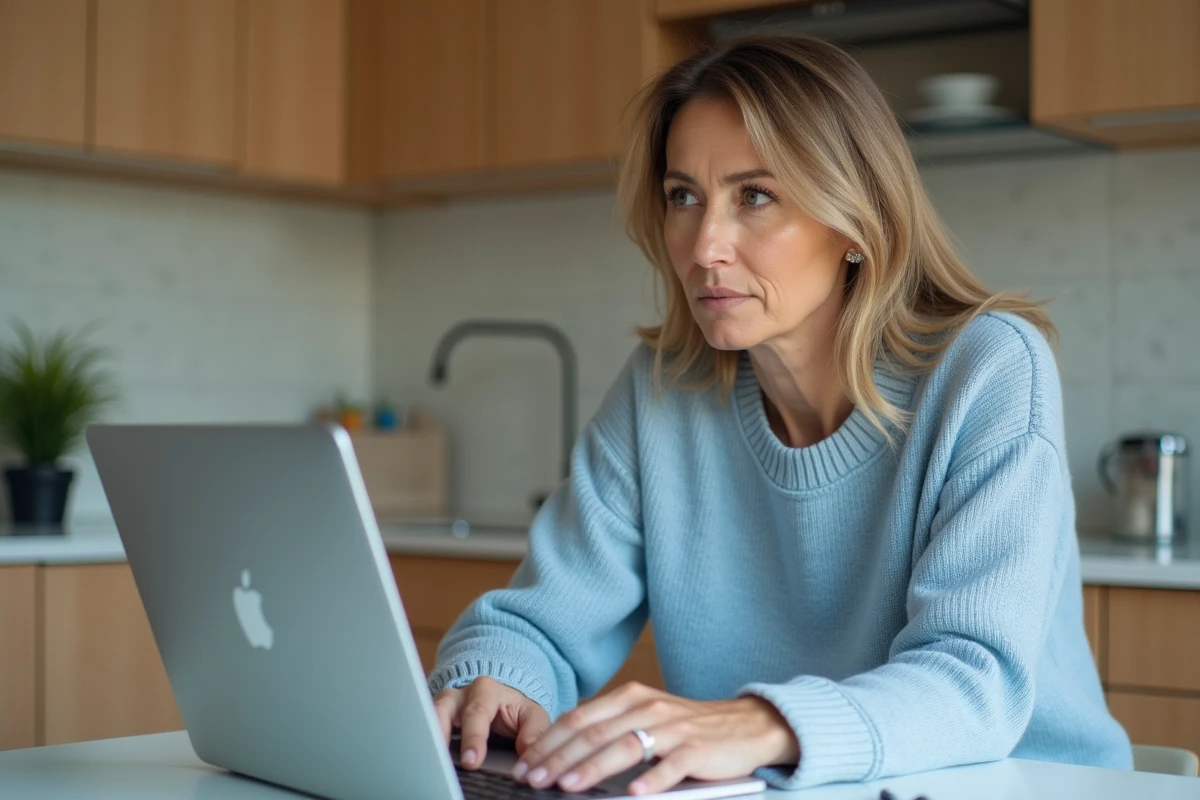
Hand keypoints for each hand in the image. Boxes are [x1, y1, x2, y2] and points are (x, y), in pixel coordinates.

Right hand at [432, 676, 550, 768]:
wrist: (504, 700)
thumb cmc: (516, 710)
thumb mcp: (532, 716)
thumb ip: (533, 732)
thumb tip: (528, 751)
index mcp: (488, 690)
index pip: (477, 712)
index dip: (473, 737)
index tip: (472, 760)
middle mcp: (462, 694)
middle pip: (446, 710)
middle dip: (444, 737)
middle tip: (446, 762)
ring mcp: (446, 704)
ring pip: (430, 713)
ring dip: (429, 734)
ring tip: (430, 759)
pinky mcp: (437, 716)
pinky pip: (425, 723)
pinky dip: (425, 737)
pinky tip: (426, 755)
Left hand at [510, 682, 798, 795]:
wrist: (747, 724)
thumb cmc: (690, 727)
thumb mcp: (647, 718)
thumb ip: (611, 728)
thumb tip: (564, 751)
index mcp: (630, 698)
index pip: (580, 718)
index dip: (549, 741)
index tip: (525, 764)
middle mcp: (648, 708)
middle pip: (594, 733)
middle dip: (559, 758)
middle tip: (533, 779)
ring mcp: (674, 728)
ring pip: (625, 747)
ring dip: (592, 768)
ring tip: (567, 786)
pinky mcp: (698, 749)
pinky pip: (672, 765)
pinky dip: (652, 780)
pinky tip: (634, 794)